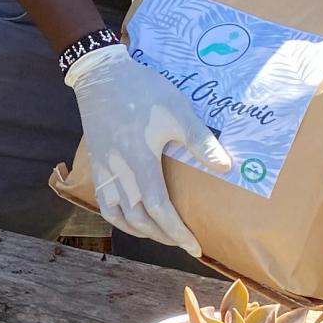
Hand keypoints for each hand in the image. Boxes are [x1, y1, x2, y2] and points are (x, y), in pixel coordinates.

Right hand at [65, 43, 233, 252]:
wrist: (101, 76)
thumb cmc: (142, 91)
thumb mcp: (177, 111)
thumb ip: (200, 141)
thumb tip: (226, 167)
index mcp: (140, 160)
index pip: (159, 208)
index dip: (177, 232)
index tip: (194, 247)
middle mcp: (118, 172)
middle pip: (139, 218)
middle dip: (163, 235)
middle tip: (183, 241)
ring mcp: (104, 170)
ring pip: (119, 215)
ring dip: (141, 230)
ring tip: (161, 234)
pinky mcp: (96, 165)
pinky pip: (104, 203)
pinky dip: (119, 218)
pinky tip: (132, 219)